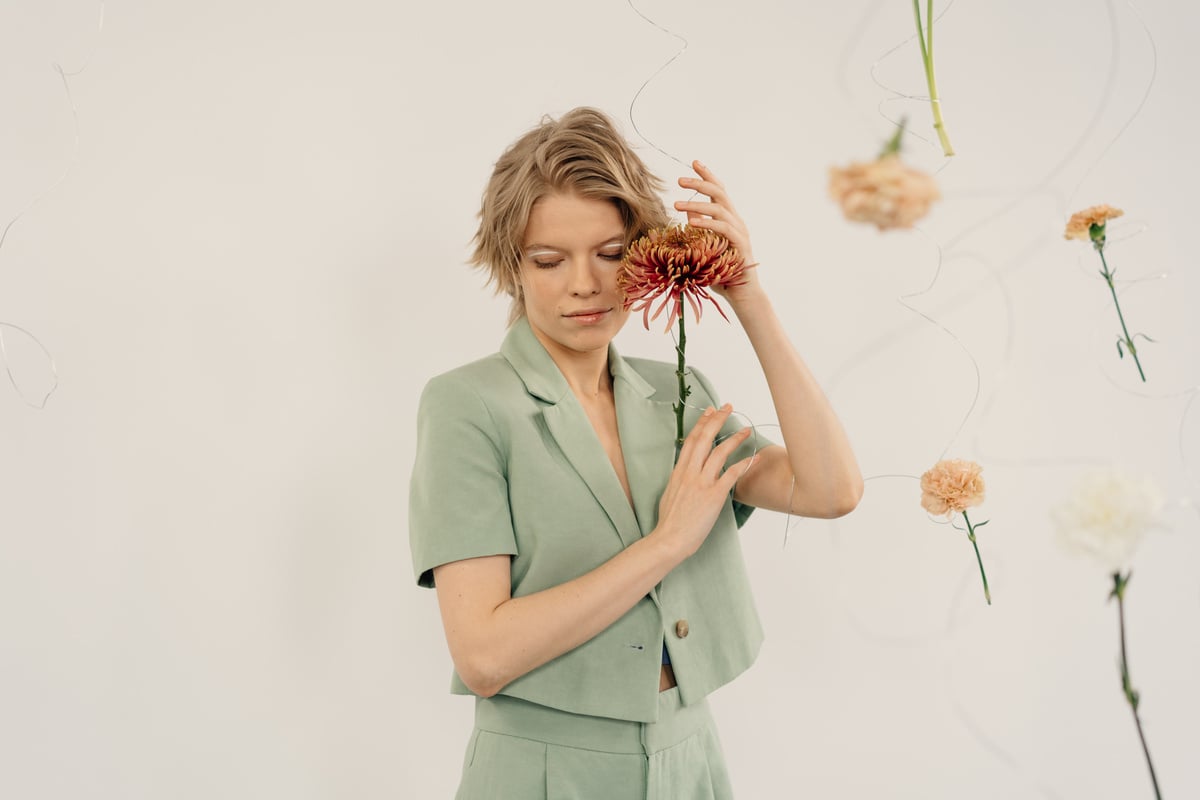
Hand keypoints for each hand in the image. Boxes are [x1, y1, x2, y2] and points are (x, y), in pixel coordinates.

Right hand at [654, 404, 754, 558]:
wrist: (670, 538)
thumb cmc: (670, 521)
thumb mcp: (670, 493)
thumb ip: (680, 479)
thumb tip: (687, 472)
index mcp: (679, 471)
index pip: (691, 440)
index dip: (701, 423)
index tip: (710, 411)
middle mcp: (690, 473)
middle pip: (704, 439)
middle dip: (717, 420)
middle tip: (728, 407)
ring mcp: (702, 483)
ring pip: (719, 452)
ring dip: (734, 439)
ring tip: (746, 430)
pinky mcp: (714, 496)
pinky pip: (732, 475)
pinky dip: (745, 464)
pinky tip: (755, 458)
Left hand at [674, 160, 760, 304]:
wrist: (743, 295)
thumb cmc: (721, 273)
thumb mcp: (705, 247)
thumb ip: (698, 228)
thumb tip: (686, 210)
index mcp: (728, 219)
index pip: (718, 191)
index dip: (707, 175)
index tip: (694, 162)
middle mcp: (736, 222)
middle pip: (720, 193)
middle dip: (700, 183)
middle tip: (679, 180)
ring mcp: (740, 233)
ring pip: (719, 209)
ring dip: (696, 204)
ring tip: (676, 204)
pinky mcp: (741, 246)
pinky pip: (723, 229)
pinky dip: (707, 223)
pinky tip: (690, 221)